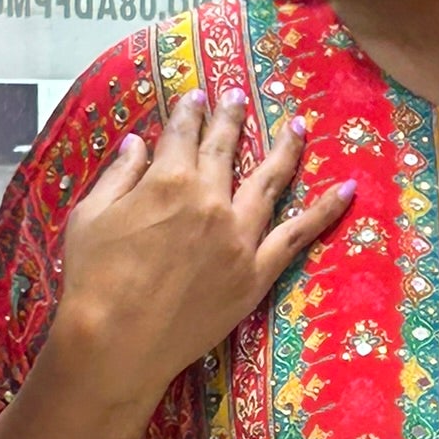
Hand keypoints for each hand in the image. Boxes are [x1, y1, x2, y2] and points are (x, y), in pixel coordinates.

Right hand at [57, 88, 352, 407]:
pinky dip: (325, 211)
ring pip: (270, 182)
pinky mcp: (256, 273)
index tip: (198, 96)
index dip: (191, 111)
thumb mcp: (91, 215)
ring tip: (297, 125)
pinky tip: (347, 189)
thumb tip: (137, 142)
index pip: (184, 134)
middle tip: (239, 96)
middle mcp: (211, 201)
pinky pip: (298, 236)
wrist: (117, 342)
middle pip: (226, 150)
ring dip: (285, 149)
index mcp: (169, 180)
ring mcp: (239, 237)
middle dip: (232, 118)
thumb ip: (119, 174)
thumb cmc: (93, 279)